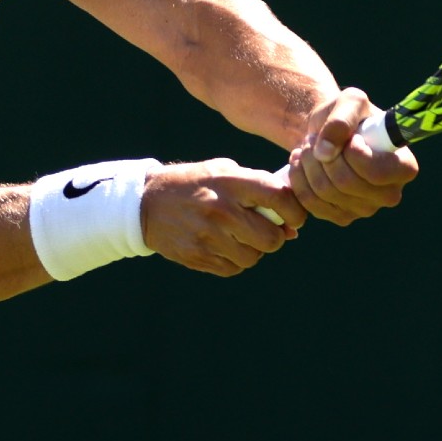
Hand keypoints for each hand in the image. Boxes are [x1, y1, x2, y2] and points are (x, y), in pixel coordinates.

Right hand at [140, 160, 306, 275]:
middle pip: (272, 238)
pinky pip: (233, 268)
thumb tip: (292, 228)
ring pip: (253, 257)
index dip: (295, 211)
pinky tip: (221, 245)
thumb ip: (258, 191)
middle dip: (274, 237)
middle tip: (263, 230)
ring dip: (252, 250)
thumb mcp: (223, 172)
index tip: (294, 217)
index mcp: (230, 182)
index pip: (278, 197)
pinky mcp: (197, 255)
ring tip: (237, 236)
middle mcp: (221, 209)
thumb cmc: (194, 184)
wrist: (146, 203)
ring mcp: (208, 235)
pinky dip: (233, 261)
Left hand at [286, 87, 418, 226]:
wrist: (328, 133)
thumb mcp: (349, 101)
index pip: (376, 172)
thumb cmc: (347, 115)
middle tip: (315, 139)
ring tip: (307, 147)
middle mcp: (389, 194)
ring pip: (325, 192)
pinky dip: (299, 178)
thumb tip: (325, 152)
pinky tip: (300, 162)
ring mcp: (365, 209)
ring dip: (308, 164)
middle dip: (322, 156)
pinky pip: (310, 203)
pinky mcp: (340, 217)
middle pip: (346, 183)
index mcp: (403, 167)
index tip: (349, 137)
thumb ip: (341, 119)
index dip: (353, 153)